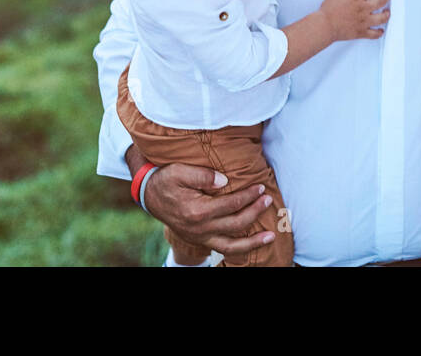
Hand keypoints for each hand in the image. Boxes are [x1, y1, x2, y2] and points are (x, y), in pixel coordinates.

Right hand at [139, 158, 275, 256]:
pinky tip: (253, 243)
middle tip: (268, 200)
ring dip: (253, 242)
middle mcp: (200, 228)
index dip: (248, 196)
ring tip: (271, 236)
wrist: (150, 195)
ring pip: (231, 246)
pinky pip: (223, 249)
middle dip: (255, 212)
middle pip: (236, 224)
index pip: (231, 205)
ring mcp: (200, 237)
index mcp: (197, 211)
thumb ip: (203, 175)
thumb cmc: (166, 179)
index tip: (260, 188)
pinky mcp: (200, 240)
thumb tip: (225, 181)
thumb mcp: (180, 171)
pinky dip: (240, 249)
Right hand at [319, 0, 388, 40]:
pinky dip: (379, 32)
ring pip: (382, 18)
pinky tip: (380, 30)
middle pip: (381, 0)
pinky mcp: (361, 32)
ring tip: (387, 11)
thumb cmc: (328, 11)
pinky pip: (374, 34)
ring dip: (387, 14)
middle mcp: (363, 9)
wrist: (325, 26)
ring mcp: (364, 21)